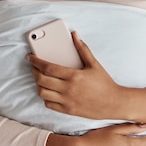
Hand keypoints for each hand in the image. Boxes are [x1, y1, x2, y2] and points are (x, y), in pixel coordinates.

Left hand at [29, 32, 145, 121]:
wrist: (115, 103)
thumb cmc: (105, 83)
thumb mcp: (94, 64)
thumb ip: (82, 49)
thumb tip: (74, 35)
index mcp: (73, 76)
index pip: (48, 67)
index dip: (36, 61)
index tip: (30, 57)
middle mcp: (68, 89)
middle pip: (41, 80)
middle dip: (34, 72)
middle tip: (34, 67)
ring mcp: (67, 101)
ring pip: (42, 93)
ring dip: (38, 85)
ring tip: (40, 78)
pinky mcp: (68, 111)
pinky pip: (49, 104)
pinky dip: (45, 97)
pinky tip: (48, 90)